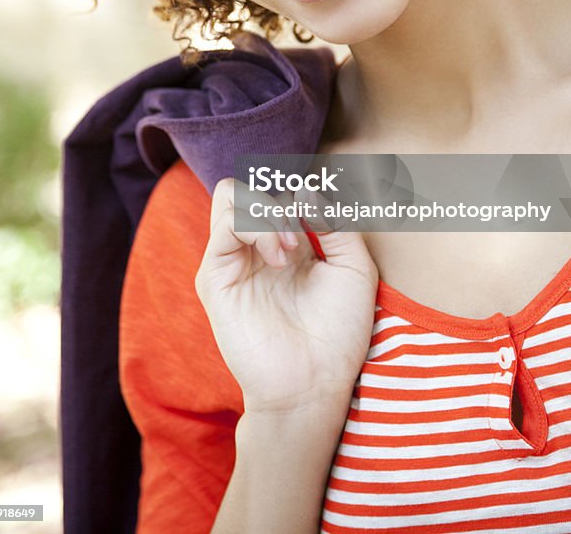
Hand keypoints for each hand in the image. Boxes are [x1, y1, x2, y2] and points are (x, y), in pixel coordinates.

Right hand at [195, 178, 378, 416]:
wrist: (315, 383)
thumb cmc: (339, 333)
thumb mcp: (355, 267)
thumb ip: (337, 222)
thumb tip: (305, 189)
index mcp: (288, 243)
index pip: (278, 191)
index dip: (304, 192)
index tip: (328, 218)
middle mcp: (256, 248)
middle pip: (249, 187)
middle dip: (282, 198)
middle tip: (306, 234)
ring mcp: (233, 260)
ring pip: (230, 195)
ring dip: (269, 210)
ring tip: (293, 246)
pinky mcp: (215, 278)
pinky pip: (224, 225)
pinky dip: (256, 227)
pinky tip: (280, 259)